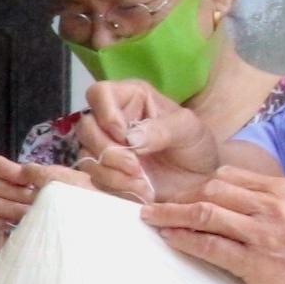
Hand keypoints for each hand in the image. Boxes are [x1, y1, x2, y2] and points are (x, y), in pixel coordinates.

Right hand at [0, 151, 41, 259]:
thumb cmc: (0, 196)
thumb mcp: (10, 180)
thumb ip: (23, 174)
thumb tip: (43, 175)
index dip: (15, 172)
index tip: (32, 181)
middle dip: (19, 194)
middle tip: (39, 202)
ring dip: (12, 209)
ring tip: (30, 214)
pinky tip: (12, 225)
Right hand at [73, 79, 223, 203]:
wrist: (199, 182)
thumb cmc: (195, 147)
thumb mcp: (189, 130)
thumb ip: (163, 129)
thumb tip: (131, 138)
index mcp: (130, 98)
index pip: (100, 93)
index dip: (105, 113)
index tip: (124, 135)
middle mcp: (111, 119)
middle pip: (86, 128)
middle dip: (108, 151)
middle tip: (135, 166)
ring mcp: (105, 147)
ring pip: (86, 156)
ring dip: (112, 173)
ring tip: (142, 183)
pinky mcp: (105, 172)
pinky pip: (95, 179)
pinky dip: (116, 187)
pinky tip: (141, 191)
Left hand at [140, 171, 284, 283]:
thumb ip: (273, 205)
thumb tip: (234, 203)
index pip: (230, 176)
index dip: (199, 183)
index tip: (181, 192)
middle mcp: (274, 205)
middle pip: (213, 188)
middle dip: (180, 195)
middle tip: (158, 204)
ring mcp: (264, 233)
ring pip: (205, 212)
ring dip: (172, 214)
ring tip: (150, 217)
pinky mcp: (256, 262)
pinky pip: (210, 245)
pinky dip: (185, 239)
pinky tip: (169, 238)